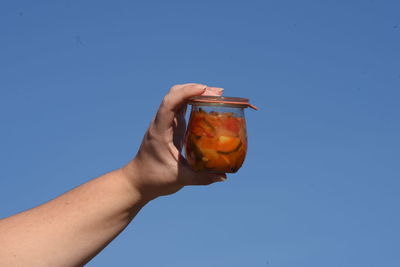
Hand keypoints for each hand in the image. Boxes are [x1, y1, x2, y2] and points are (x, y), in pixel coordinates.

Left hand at [123, 83, 226, 200]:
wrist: (139, 181)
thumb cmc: (155, 179)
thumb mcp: (179, 179)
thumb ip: (201, 178)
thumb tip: (223, 176)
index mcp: (160, 131)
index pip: (169, 104)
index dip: (186, 92)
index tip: (204, 89)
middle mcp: (162, 123)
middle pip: (174, 94)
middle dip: (194, 89)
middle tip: (217, 93)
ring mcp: (166, 124)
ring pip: (177, 98)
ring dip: (195, 93)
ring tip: (216, 95)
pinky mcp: (171, 127)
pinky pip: (181, 108)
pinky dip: (194, 102)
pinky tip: (208, 106)